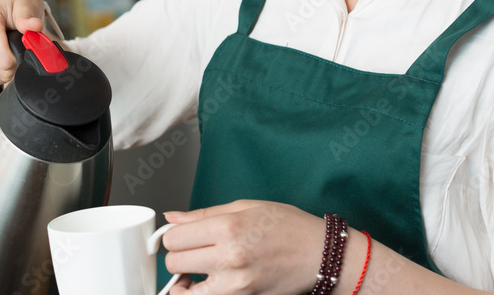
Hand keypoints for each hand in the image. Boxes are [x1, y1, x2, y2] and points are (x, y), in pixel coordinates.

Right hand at [0, 0, 45, 85]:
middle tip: (19, 48)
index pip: (3, 58)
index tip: (25, 48)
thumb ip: (29, 17)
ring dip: (6, 69)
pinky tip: (0, 57)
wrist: (4, 2)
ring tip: (10, 50)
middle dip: (14, 64)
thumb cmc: (16, 3)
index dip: (19, 59)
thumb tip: (35, 25)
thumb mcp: (27, 3)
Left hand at [162, 201, 323, 294]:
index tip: (182, 235)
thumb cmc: (288, 227)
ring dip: (185, 282)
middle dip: (177, 256)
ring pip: (185, 291)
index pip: (174, 238)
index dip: (174, 236)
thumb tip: (173, 218)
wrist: (320, 255)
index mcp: (228, 228)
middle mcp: (229, 258)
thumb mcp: (246, 207)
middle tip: (191, 252)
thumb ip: (204, 215)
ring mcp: (236, 285)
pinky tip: (208, 285)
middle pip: (174, 262)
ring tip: (193, 273)